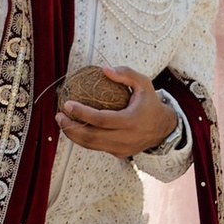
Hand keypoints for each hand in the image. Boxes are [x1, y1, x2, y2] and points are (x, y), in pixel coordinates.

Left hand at [55, 67, 176, 157]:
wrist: (164, 129)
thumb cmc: (150, 103)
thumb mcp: (144, 83)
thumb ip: (126, 74)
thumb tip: (104, 70)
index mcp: (131, 121)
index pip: (101, 120)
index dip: (82, 113)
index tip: (67, 104)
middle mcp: (126, 138)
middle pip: (91, 138)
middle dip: (71, 128)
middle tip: (59, 116)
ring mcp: (122, 149)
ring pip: (92, 146)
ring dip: (74, 135)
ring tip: (62, 122)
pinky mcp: (119, 154)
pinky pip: (98, 147)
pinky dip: (84, 139)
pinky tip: (75, 128)